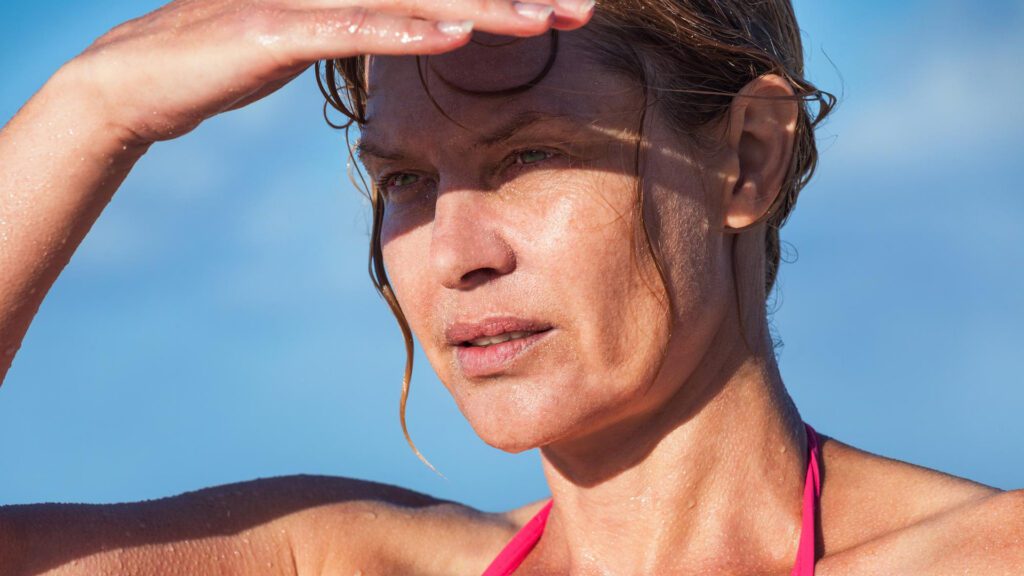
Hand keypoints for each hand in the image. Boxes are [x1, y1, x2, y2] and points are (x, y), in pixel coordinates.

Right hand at [64, 0, 593, 145]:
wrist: (135, 77)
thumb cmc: (228, 57)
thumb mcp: (311, 37)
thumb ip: (366, 29)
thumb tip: (422, 32)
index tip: (562, 7)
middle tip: (579, 7)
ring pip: (409, 0)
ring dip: (481, 10)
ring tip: (544, 20)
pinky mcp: (272, 29)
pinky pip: (352, 30)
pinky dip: (407, 34)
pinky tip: (458, 38)